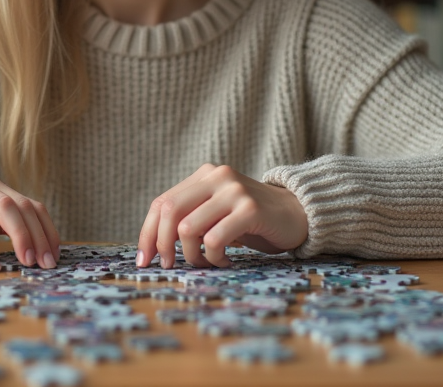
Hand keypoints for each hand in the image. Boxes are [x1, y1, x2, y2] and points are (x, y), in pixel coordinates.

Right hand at [0, 173, 60, 272]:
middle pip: (21, 205)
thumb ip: (6, 229)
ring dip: (20, 236)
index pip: (32, 205)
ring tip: (26, 263)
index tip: (54, 256)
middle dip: (38, 236)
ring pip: (3, 208)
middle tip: (45, 264)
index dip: (47, 230)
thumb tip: (40, 249)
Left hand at [136, 164, 307, 268]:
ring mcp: (234, 191)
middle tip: (167, 266)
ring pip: (189, 229)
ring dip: (192, 256)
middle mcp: (217, 177)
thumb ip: (191, 216)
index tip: (143, 260)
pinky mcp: (250, 209)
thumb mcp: (217, 211)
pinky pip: (215, 241)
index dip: (147, 233)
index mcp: (204, 175)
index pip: (162, 202)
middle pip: (169, 211)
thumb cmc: (252, 220)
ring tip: (207, 263)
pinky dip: (214, 259)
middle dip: (162, 244)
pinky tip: (226, 261)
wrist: (299, 213)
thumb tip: (153, 246)